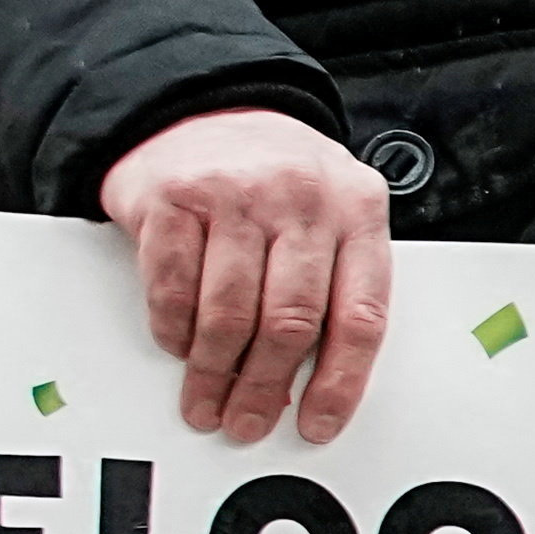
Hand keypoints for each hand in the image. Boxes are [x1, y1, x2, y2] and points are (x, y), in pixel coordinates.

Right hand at [101, 107, 395, 447]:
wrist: (205, 109)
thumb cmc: (278, 177)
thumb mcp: (334, 212)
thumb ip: (337, 281)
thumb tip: (316, 382)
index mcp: (359, 208)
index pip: (362, 313)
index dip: (340, 381)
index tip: (317, 424)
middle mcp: (302, 197)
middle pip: (291, 321)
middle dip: (265, 388)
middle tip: (246, 423)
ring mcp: (236, 193)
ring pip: (229, 312)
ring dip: (214, 373)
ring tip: (205, 402)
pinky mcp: (173, 198)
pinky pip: (172, 287)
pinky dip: (174, 331)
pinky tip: (179, 347)